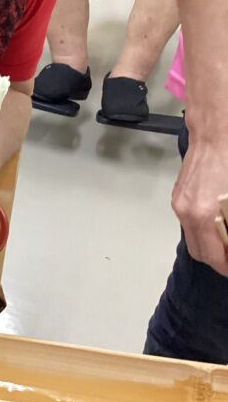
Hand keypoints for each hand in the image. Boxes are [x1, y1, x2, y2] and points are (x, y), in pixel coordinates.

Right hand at [172, 140, 227, 274]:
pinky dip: (203, 229)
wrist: (215, 134)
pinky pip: (189, 223)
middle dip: (217, 260)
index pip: (213, 257)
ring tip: (226, 238)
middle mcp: (187, 212)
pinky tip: (218, 220)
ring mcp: (180, 204)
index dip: (226, 267)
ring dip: (210, 244)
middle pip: (199, 253)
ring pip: (192, 238)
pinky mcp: (178, 196)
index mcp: (204, 215)